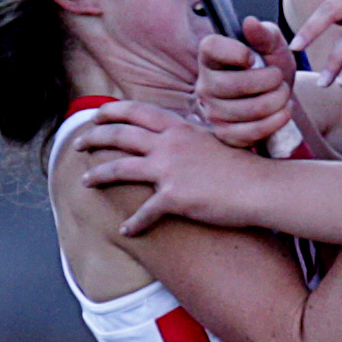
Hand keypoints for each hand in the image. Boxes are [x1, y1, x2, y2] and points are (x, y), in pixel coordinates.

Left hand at [78, 105, 272, 237]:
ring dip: (99, 175)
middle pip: (119, 135)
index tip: (97, 115)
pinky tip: (126, 229)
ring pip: (120, 169)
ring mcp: (169, 171)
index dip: (113, 111)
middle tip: (79, 143)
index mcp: (180, 129)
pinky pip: (145, 212)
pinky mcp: (174, 198)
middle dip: (94, 138)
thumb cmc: (248, 168)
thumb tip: (187, 139)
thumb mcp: (218, 141)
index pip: (137, 112)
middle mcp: (169, 145)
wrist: (262, 188)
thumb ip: (195, 138)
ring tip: (85, 181)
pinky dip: (134, 222)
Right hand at [195, 20, 301, 151]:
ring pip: (247, 110)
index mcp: (211, 56)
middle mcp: (205, 83)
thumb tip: (250, 22)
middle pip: (234, 84)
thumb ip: (264, 34)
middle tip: (280, 79)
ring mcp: (213, 111)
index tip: (253, 57)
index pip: (211, 47)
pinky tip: (283, 112)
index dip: (236, 51)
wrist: (280, 100)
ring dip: (277, 101)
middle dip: (269, 81)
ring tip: (284, 94)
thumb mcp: (273, 47)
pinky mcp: (225, 134)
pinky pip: (251, 131)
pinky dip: (275, 121)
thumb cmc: (271, 68)